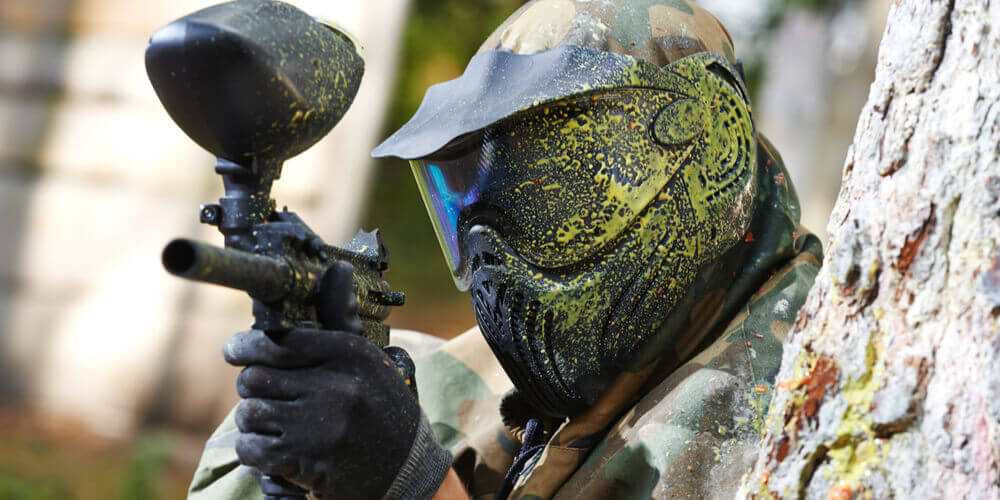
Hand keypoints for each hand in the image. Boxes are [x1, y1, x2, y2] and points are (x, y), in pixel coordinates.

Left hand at [224, 265, 449, 498]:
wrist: (407, 469)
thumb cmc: (382, 408)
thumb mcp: (369, 360)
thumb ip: (342, 319)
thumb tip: (339, 268)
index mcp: (349, 354)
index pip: (279, 341)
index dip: (246, 346)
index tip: (235, 351)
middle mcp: (336, 386)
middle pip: (254, 377)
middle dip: (251, 387)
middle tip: (262, 394)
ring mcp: (321, 425)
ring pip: (249, 413)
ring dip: (253, 422)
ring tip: (272, 424)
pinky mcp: (307, 461)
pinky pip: (252, 448)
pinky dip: (255, 452)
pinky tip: (273, 450)